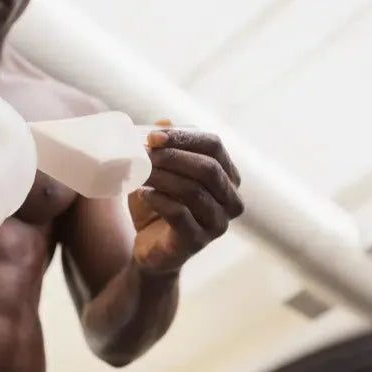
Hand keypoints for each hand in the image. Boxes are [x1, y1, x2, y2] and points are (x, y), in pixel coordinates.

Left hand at [129, 122, 243, 272]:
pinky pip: (180, 215)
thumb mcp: (160, 172)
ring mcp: (217, 223)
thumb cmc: (159, 205)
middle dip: (174, 156)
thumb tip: (163, 121)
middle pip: (208, 168)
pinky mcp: (197, 241)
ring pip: (194, 191)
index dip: (185, 137)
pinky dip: (159, 200)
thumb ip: (165, 148)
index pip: (215, 146)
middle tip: (145, 152)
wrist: (151, 249)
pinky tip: (143, 193)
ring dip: (164, 177)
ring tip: (140, 172)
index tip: (153, 136)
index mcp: (228, 176)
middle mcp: (231, 199)